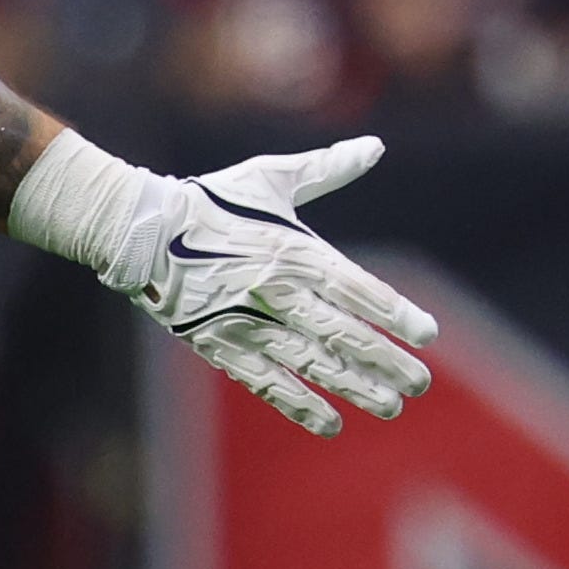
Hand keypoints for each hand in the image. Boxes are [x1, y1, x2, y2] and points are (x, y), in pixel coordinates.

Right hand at [62, 137, 436, 436]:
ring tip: (389, 405)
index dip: (396, 314)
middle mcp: (277, 291)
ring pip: (311, 364)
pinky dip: (299, 404)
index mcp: (295, 250)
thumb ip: (327, 168)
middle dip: (385, 362)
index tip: (427, 335)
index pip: (358, 289)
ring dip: (353, 387)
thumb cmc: (213, 201)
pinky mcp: (220, 345)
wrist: (141, 230)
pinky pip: (266, 381)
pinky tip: (331, 422)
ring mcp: (248, 323)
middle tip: (419, 384)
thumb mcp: (271, 178)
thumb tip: (375, 146)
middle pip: (343, 334)